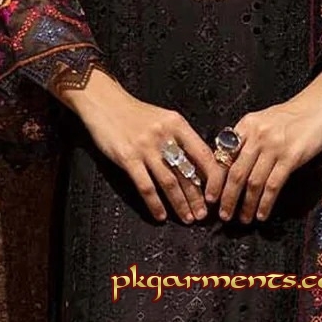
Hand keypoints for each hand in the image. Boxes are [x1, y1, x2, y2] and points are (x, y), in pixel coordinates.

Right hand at [58, 70, 214, 224]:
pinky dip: (155, 204)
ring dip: (180, 204)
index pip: (203, 154)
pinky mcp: (128, 158)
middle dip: (197, 197)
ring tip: (188, 218)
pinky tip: (161, 216)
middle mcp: (164, 135)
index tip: (216, 195)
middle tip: (203, 215)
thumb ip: (180, 139)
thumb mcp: (164, 119)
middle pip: (187, 172)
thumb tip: (199, 167)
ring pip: (169, 182)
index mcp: (177, 124)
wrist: (104, 102)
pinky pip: (145, 186)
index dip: (213, 178)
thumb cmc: (136, 114)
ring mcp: (145, 147)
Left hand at [209, 83, 321, 223]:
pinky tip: (261, 214)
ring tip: (243, 219)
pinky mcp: (291, 156)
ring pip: (253, 182)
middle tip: (223, 216)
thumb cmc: (292, 116)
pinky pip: (273, 185)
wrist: (320, 105)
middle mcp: (257, 136)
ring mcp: (274, 146)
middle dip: (227, 198)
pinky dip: (265, 203)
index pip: (224, 156)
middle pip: (236, 173)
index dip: (215, 180)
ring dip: (246, 204)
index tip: (210, 198)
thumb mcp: (262, 120)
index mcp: (246, 126)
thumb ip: (246, 138)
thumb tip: (229, 163)